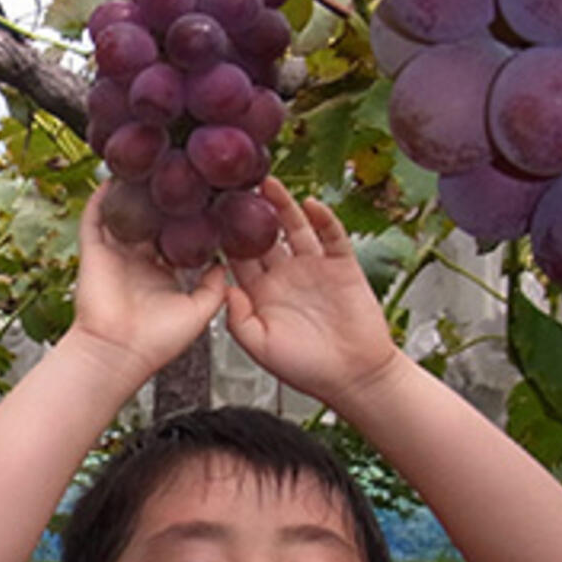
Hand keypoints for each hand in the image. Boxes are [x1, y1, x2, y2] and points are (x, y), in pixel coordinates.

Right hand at [69, 183, 226, 379]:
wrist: (119, 352)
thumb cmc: (157, 342)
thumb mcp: (200, 312)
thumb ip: (215, 287)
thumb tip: (226, 263)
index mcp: (162, 276)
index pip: (177, 238)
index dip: (191, 219)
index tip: (207, 199)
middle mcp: (138, 263)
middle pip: (152, 222)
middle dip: (164, 201)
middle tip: (180, 174)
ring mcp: (115, 256)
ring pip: (125, 216)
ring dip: (133, 194)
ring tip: (148, 168)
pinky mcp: (94, 252)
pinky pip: (94, 219)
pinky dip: (102, 199)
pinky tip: (113, 178)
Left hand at [223, 180, 399, 409]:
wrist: (354, 377)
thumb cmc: (306, 369)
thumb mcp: (260, 347)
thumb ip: (237, 319)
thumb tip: (223, 289)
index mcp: (260, 293)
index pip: (236, 257)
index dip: (223, 236)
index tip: (207, 213)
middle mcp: (284, 275)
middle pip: (262, 235)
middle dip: (249, 211)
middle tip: (233, 186)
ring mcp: (313, 268)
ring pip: (294, 228)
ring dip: (282, 206)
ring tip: (268, 184)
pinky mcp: (342, 266)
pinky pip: (331, 236)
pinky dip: (323, 219)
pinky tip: (311, 205)